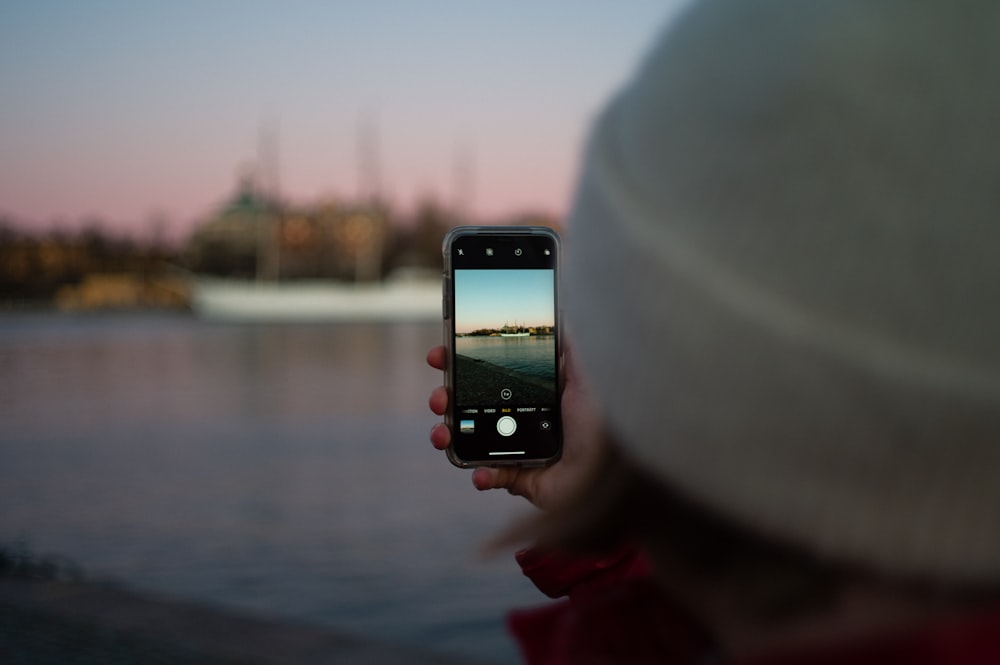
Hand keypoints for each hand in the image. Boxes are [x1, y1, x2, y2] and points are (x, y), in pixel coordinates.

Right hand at [426, 343, 603, 510]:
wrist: (616, 471)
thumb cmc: (607, 419)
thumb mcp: (588, 369)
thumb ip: (568, 338)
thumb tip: (557, 301)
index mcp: (533, 389)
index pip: (487, 372)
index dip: (459, 363)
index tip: (439, 355)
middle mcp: (522, 416)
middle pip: (469, 404)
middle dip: (444, 399)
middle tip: (439, 398)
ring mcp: (518, 448)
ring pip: (469, 440)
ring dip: (447, 436)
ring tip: (443, 435)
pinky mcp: (522, 479)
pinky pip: (490, 477)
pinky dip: (480, 475)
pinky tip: (482, 473)